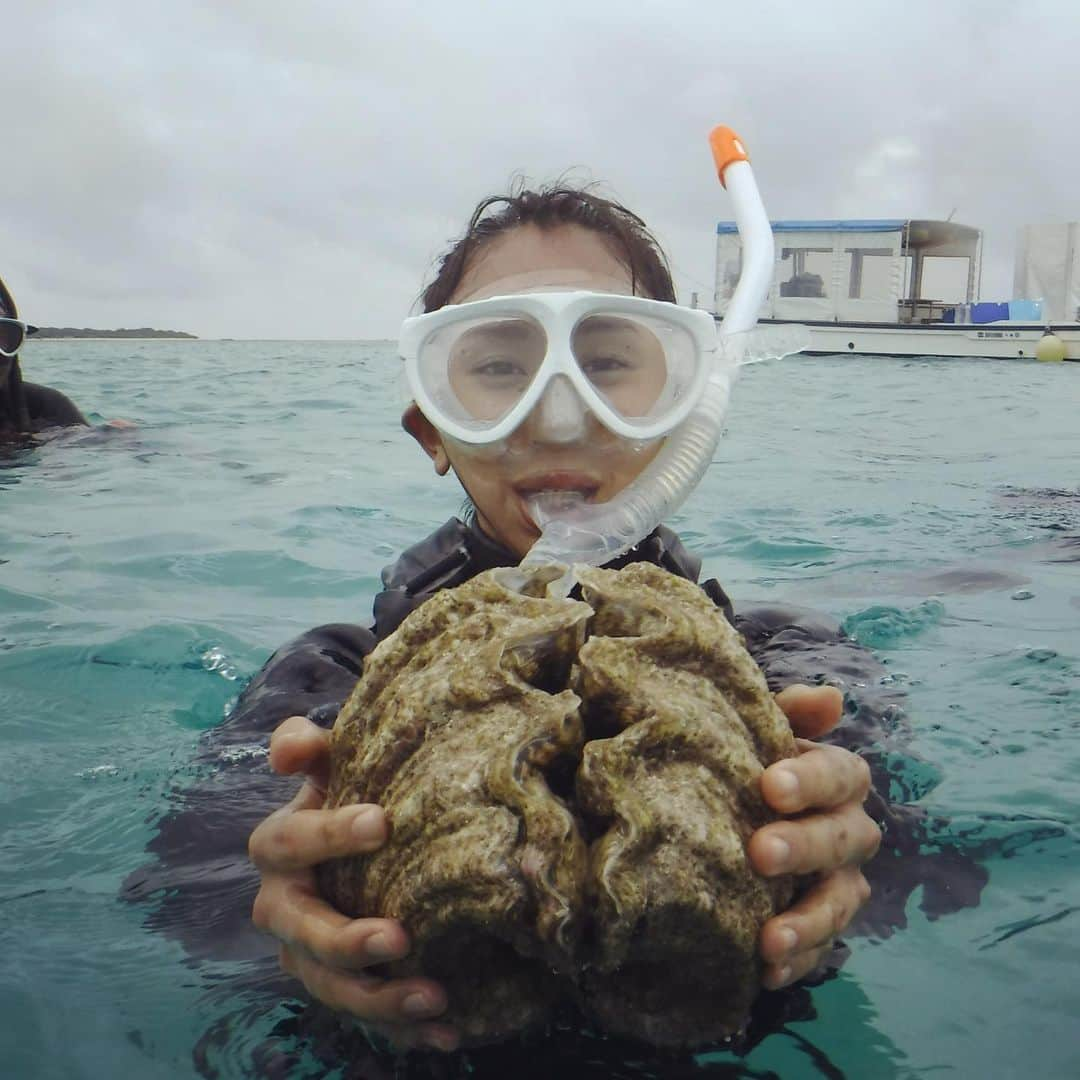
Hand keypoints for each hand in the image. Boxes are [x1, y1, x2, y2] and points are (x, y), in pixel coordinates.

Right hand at [248, 715, 458, 1051]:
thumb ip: (308, 745)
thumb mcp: (329, 763)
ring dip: (380, 998)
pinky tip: (446, 1030)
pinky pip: (366, 1015)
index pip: (291, 840)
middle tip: (400, 938)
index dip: (329, 833)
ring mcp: (307, 955)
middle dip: (347, 940)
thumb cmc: (346, 793)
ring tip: (435, 996)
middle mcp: (284, 908)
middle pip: (303, 932)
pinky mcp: (338, 985)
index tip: (383, 822)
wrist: (356, 840)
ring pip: (331, 987)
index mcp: (278, 848)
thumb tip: (289, 748)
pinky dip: (404, 1029)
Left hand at [750, 685, 880, 989]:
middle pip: (842, 839)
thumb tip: (829, 697)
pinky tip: (764, 972)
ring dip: (808, 921)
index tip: (769, 786)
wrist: (718, 807)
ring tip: (767, 939)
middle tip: (759, 853)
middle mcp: (848, 829)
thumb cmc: (741, 759)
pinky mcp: (818, 925)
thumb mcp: (753, 728)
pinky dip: (796, 961)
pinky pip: (818, 949)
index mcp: (836, 778)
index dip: (811, 780)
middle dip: (804, 847)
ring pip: (840, 903)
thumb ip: (786, 710)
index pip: (841, 773)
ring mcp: (837, 882)